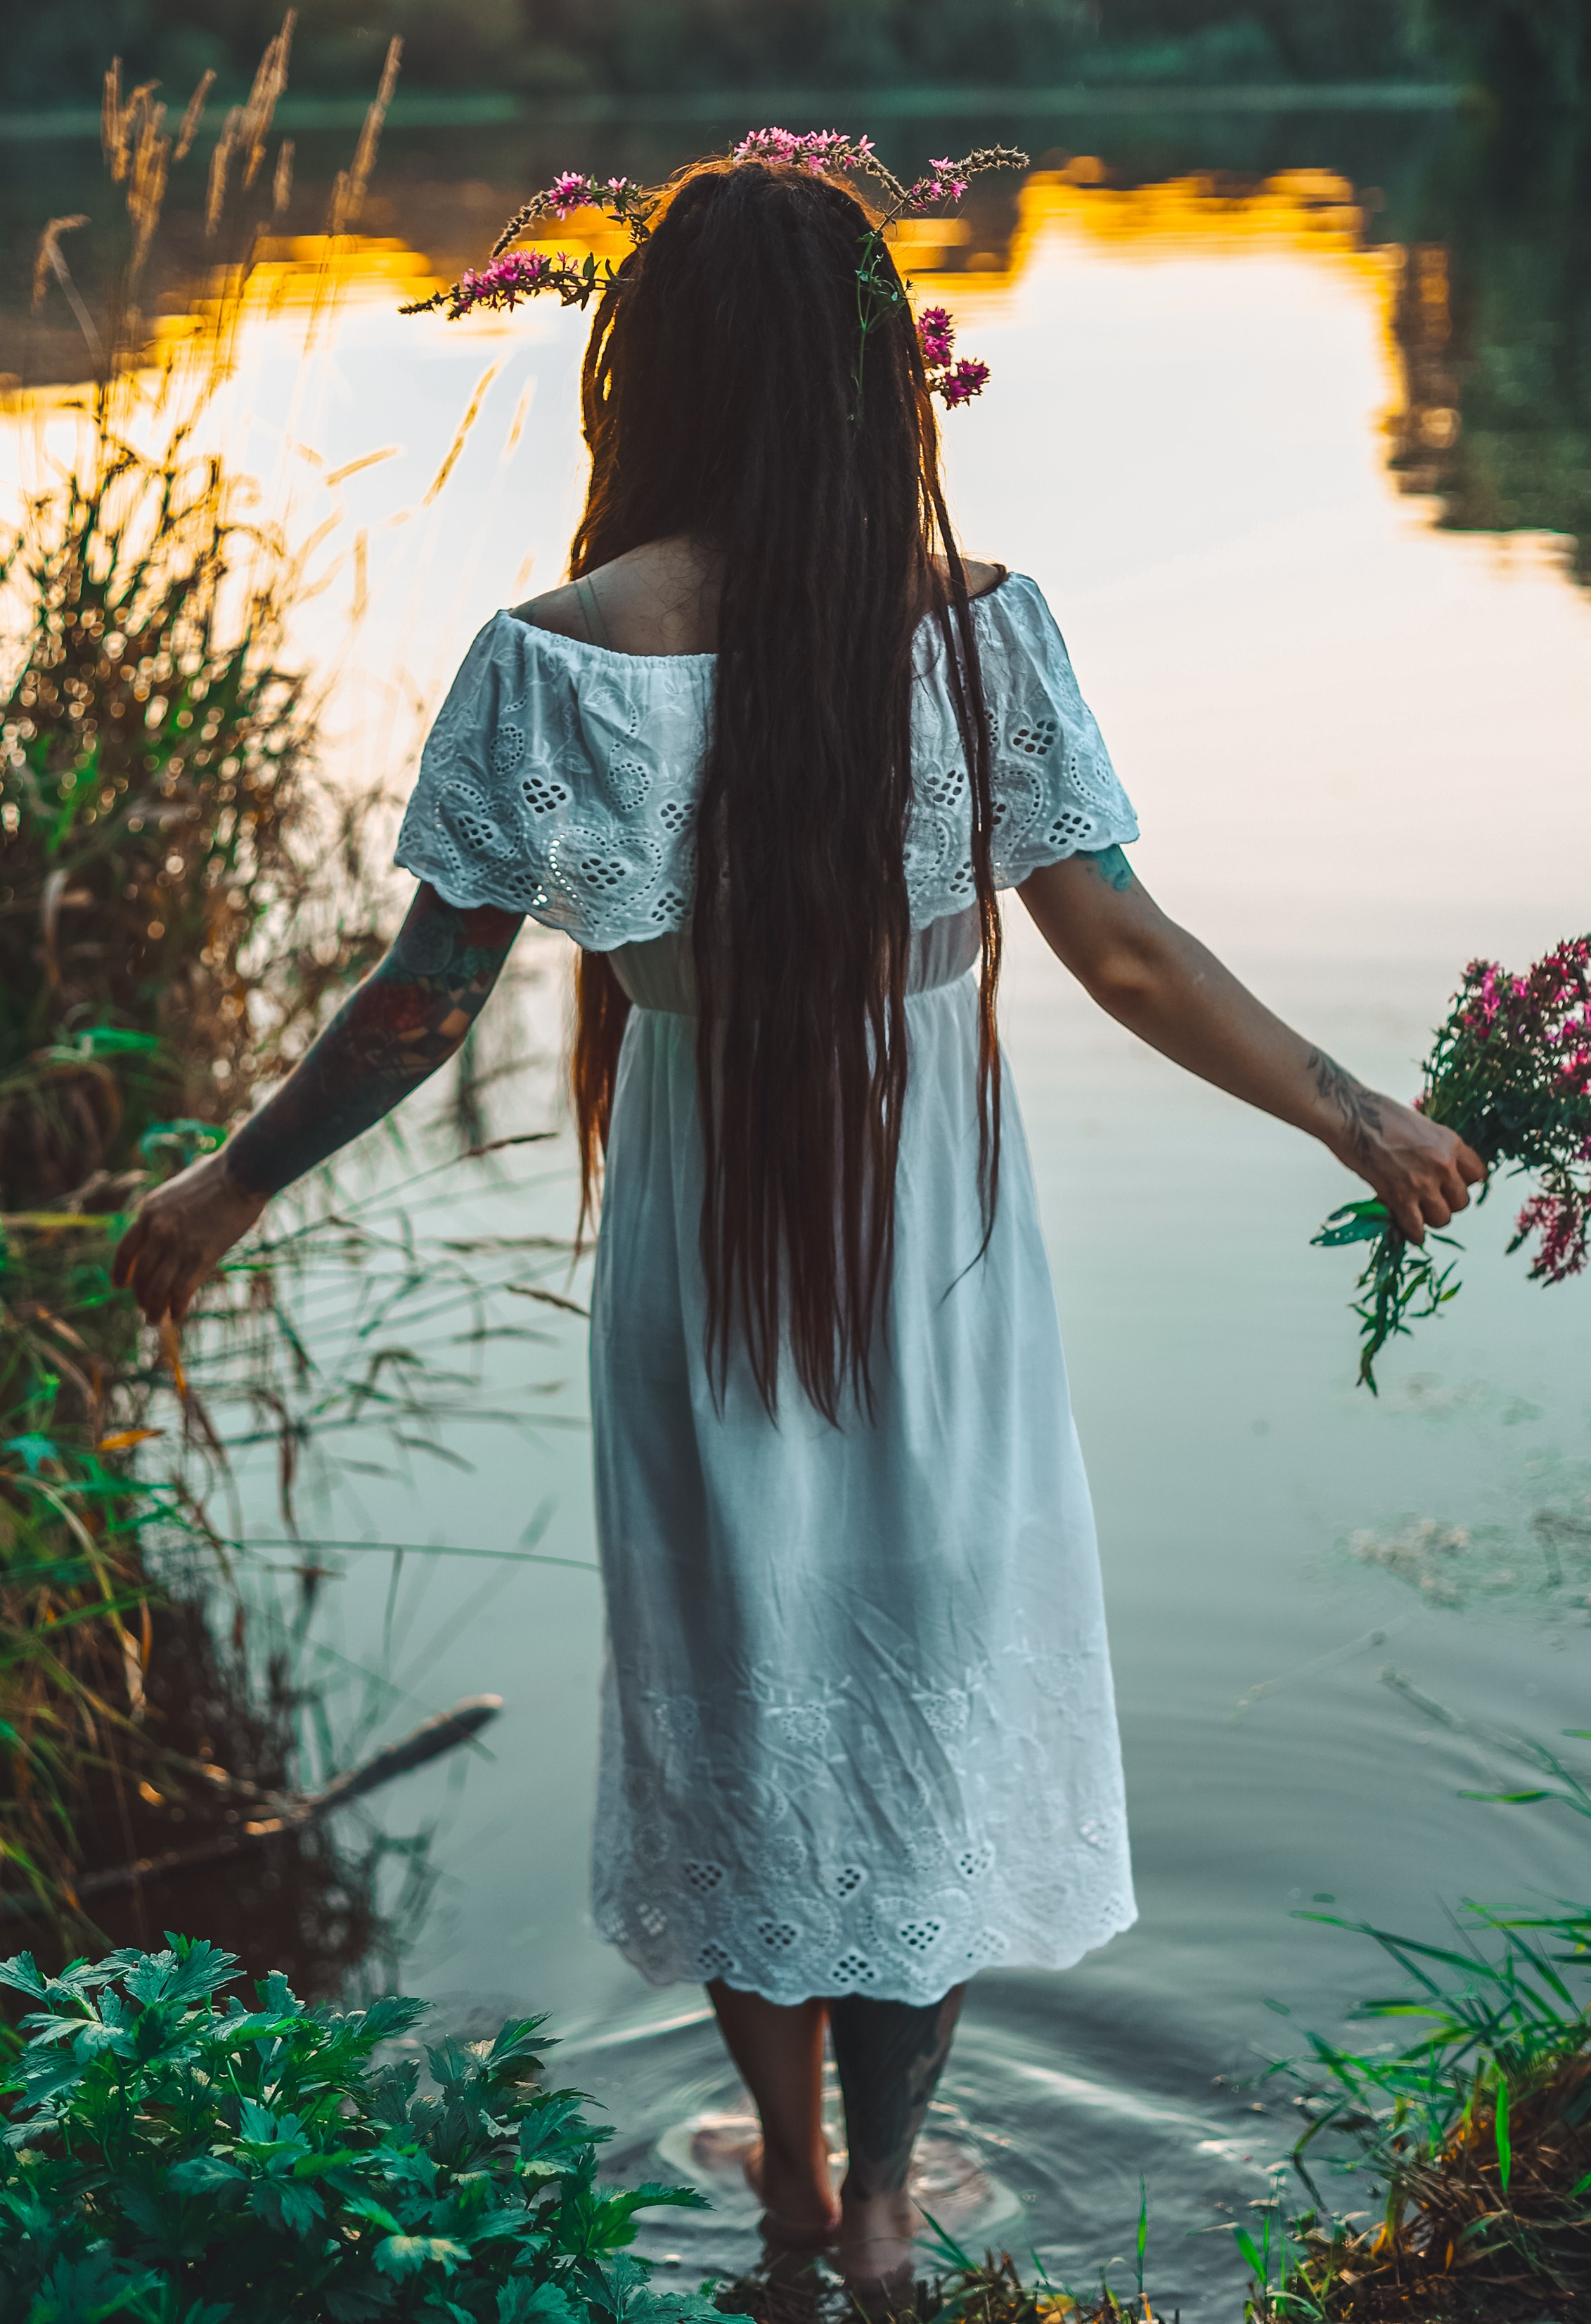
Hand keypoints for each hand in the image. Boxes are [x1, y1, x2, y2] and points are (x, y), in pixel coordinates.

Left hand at [111, 1149, 267, 1322]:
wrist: (242, 1173)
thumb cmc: (218, 1174)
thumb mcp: (178, 1188)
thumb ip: (168, 1210)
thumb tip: (169, 1223)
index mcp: (149, 1211)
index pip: (125, 1250)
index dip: (121, 1271)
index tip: (120, 1285)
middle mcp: (158, 1230)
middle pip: (141, 1274)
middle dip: (141, 1295)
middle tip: (145, 1307)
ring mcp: (178, 1245)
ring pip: (157, 1287)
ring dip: (154, 1307)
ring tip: (155, 1319)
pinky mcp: (202, 1256)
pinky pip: (182, 1290)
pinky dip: (177, 1307)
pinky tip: (177, 1316)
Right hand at [1339, 1092, 1485, 1243]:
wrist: (1351, 1118)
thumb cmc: (1378, 1115)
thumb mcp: (1420, 1126)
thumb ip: (1434, 1149)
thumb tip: (1435, 1168)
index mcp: (1450, 1143)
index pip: (1478, 1175)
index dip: (1463, 1182)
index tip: (1451, 1184)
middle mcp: (1443, 1165)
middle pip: (1461, 1201)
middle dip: (1447, 1203)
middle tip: (1432, 1200)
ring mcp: (1422, 1183)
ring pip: (1442, 1218)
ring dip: (1430, 1218)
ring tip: (1418, 1213)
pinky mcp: (1399, 1197)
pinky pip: (1416, 1227)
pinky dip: (1413, 1233)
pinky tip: (1409, 1230)